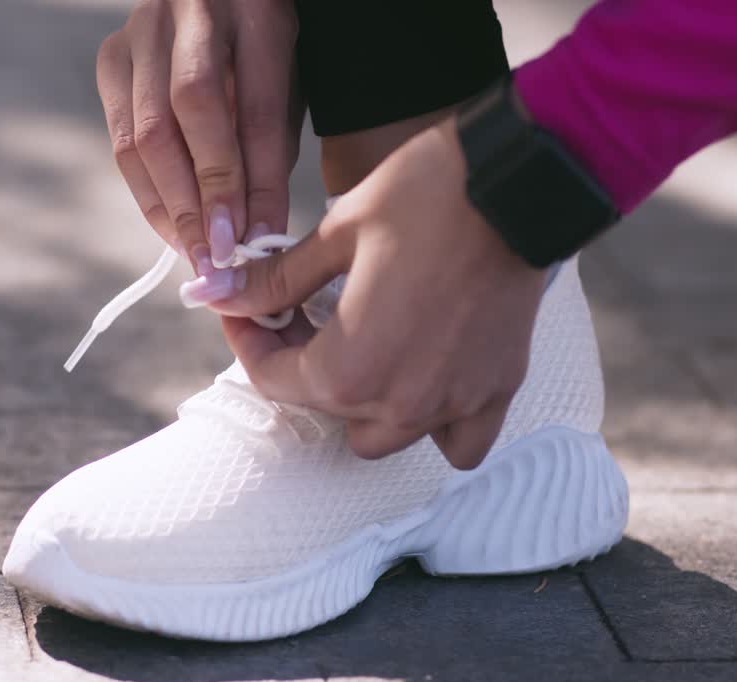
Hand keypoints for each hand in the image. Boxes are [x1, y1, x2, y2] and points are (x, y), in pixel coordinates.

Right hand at [96, 0, 300, 271]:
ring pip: (143, 133)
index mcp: (256, 10)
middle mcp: (190, 11)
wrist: (215, 1)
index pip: (254, 109)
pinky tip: (172, 226)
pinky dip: (148, 192)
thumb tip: (254, 234)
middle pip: (187, 115)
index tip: (256, 242)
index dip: (253, 185)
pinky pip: (120, 138)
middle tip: (219, 257)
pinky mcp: (111, 57)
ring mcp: (141, 31)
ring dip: (170, 205)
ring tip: (195, 252)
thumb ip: (272, 150)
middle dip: (204, 199)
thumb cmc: (262, 52)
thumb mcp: (287, 85)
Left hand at [194, 118, 547, 468]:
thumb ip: (276, 280)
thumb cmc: (424, 198)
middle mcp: (399, 406)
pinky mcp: (497, 391)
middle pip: (325, 407)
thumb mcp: (337, 233)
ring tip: (361, 345)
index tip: (246, 308)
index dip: (249, 339)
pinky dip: (437, 426)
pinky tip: (425, 379)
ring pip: (383, 436)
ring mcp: (453, 405)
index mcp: (348, 370)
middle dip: (301, 363)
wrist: (519, 183)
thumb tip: (217, 291)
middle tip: (302, 312)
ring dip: (361, 402)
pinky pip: (459, 442)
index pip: (273, 378)